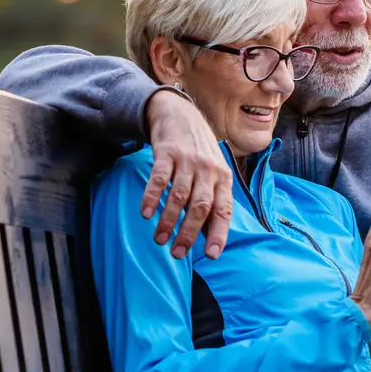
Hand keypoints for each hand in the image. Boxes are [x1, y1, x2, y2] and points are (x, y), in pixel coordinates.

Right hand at [142, 89, 233, 259]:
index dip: (219, 233)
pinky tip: (146, 214)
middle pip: (201, 206)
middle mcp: (209, 170)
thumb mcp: (215, 173)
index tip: (212, 255)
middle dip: (189, 233)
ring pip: (179, 196)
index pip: (224, 210)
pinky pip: (159, 178)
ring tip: (160, 240)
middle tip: (177, 253)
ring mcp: (188, 161)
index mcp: (224, 178)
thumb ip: (213, 201)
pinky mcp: (167, 153)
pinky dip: (152, 197)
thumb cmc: (200, 153)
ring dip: (168, 220)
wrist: (181, 116)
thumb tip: (210, 237)